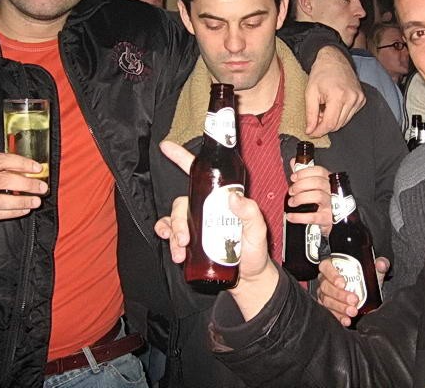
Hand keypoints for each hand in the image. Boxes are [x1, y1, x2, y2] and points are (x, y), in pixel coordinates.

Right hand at [0, 153, 46, 229]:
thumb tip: (29, 168)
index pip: (0, 160)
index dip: (21, 163)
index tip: (37, 168)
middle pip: (1, 181)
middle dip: (25, 184)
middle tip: (42, 187)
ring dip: (21, 201)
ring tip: (36, 201)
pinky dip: (12, 212)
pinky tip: (24, 209)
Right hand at [155, 140, 278, 319]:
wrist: (248, 279)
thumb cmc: (255, 250)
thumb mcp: (258, 229)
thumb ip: (250, 213)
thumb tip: (232, 197)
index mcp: (221, 198)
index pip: (200, 173)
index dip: (182, 158)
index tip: (166, 147)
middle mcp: (206, 206)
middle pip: (183, 201)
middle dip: (179, 219)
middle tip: (184, 238)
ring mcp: (197, 223)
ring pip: (175, 218)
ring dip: (173, 233)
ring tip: (181, 250)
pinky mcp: (190, 240)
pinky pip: (169, 232)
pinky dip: (167, 238)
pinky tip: (175, 251)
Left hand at [287, 159, 331, 235]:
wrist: (335, 222)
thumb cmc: (324, 200)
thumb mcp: (316, 186)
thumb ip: (304, 174)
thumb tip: (293, 162)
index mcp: (329, 181)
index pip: (320, 171)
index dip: (304, 172)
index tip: (293, 177)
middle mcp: (333, 191)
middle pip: (317, 182)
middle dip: (300, 185)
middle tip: (291, 191)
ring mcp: (332, 205)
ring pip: (317, 196)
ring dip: (300, 198)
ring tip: (292, 202)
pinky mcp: (327, 219)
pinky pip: (313, 217)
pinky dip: (299, 217)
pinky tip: (290, 216)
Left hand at [305, 46, 364, 136]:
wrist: (334, 59)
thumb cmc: (321, 73)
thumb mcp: (310, 92)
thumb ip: (310, 114)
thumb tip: (310, 131)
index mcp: (338, 95)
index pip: (330, 124)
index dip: (319, 131)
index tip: (311, 133)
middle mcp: (352, 98)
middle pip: (337, 125)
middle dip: (324, 125)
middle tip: (316, 116)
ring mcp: (359, 99)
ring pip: (344, 122)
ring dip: (332, 120)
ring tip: (324, 108)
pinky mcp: (362, 99)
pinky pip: (350, 115)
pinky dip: (340, 114)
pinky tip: (333, 105)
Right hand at [317, 256, 389, 326]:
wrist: (366, 291)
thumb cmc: (364, 276)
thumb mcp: (373, 269)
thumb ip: (379, 264)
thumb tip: (381, 265)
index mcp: (333, 266)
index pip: (326, 267)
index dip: (332, 275)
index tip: (343, 283)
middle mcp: (326, 279)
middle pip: (327, 286)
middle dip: (340, 295)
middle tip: (353, 300)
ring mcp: (326, 294)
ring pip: (327, 300)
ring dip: (340, 307)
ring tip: (352, 311)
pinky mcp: (328, 306)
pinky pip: (331, 312)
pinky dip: (339, 317)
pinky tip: (347, 320)